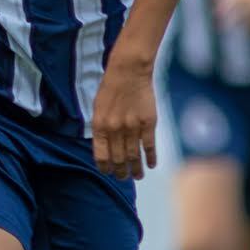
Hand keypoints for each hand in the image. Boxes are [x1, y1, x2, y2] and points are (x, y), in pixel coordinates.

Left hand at [90, 57, 156, 181]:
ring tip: (137, 177)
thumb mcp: (98, 107)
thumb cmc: (111, 87)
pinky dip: (150, 158)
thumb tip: (105, 147)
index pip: (101, 155)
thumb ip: (101, 127)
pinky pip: (149, 146)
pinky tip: (151, 165)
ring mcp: (132, 127)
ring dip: (136, 169)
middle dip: (120, 172)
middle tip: (123, 178)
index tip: (108, 173)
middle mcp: (115, 130)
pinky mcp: (148, 123)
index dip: (105, 167)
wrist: (129, 71)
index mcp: (100, 126)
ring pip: (134, 156)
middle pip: (118, 159)